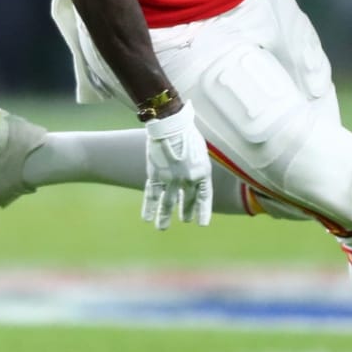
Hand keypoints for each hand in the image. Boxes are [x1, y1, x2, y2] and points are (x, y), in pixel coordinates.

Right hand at [142, 102, 212, 229]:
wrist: (170, 124)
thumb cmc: (187, 132)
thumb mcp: (199, 150)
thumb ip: (197, 165)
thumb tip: (195, 175)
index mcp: (202, 172)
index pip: (204, 197)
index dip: (203, 211)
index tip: (201, 224)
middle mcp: (188, 179)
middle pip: (188, 200)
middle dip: (186, 210)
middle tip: (185, 219)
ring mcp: (171, 179)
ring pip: (168, 203)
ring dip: (165, 216)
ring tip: (162, 227)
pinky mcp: (156, 175)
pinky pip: (152, 195)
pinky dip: (149, 207)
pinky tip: (147, 218)